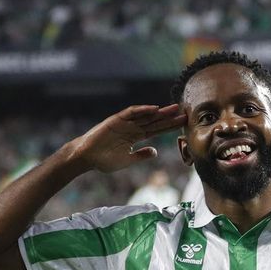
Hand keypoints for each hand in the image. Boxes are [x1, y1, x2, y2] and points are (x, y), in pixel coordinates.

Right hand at [64, 104, 186, 173]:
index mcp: (135, 137)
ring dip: (159, 112)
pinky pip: (131, 113)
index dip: (169, 127)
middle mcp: (132, 128)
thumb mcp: (127, 160)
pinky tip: (154, 109)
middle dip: (168, 118)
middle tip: (184, 113)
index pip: (156, 130)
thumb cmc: (104, 160)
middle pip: (154, 121)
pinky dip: (142, 110)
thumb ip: (141, 155)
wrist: (86, 158)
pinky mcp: (116, 120)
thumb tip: (155, 151)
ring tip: (173, 109)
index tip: (182, 125)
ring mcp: (124, 123)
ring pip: (145, 115)